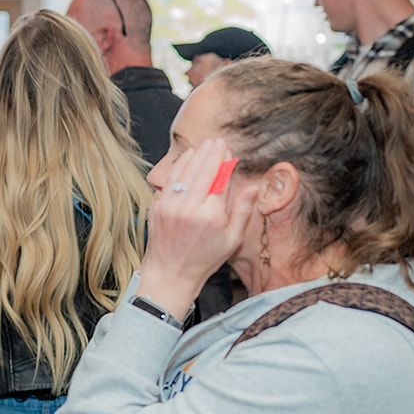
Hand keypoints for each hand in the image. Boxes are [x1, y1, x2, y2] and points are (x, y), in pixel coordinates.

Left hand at [141, 138, 259, 316]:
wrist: (170, 273)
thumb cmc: (204, 259)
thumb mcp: (232, 239)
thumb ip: (243, 211)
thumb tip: (255, 187)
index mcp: (211, 215)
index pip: (220, 179)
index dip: (224, 162)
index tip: (229, 151)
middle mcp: (189, 207)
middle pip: (202, 171)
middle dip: (211, 153)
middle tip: (218, 140)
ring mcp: (171, 206)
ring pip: (184, 172)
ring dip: (195, 156)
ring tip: (205, 145)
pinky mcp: (158, 207)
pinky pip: (170, 180)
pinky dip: (179, 166)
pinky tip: (187, 158)